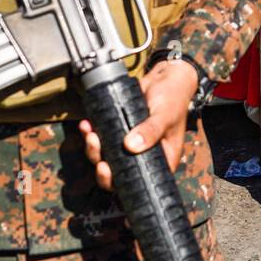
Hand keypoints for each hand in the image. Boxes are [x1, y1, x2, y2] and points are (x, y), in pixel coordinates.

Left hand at [79, 59, 198, 190]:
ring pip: (107, 156)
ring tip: (91, 134)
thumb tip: (131, 146)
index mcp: (161, 160)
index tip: (108, 171)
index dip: (120, 183)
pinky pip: (102, 137)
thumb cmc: (173, 99)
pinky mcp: (119, 129)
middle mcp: (144, 155)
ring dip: (94, 149)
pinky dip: (91, 133)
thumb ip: (151, 131)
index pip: (140, 181)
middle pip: (118, 172)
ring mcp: (130, 143)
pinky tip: (87, 125)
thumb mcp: (164, 116)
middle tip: (98, 154)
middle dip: (102, 166)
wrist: (165, 78)